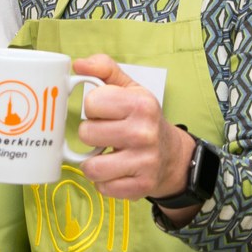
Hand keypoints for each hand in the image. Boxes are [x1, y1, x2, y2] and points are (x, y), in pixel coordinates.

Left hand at [68, 55, 189, 200]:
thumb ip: (104, 69)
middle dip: (91, 135)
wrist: (172, 155)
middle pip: (87, 134)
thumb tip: (78, 64)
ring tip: (105, 155)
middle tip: (106, 135)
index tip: (105, 112)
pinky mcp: (141, 186)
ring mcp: (144, 162)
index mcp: (140, 104)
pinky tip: (115, 171)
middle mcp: (144, 133)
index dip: (93, 108)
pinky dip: (104, 182)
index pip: (91, 102)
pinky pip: (103, 187)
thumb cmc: (144, 119)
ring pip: (91, 167)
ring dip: (93, 162)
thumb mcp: (130, 88)